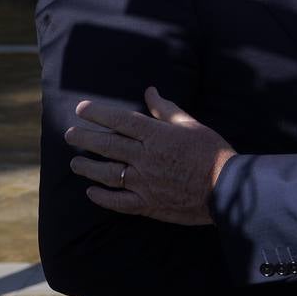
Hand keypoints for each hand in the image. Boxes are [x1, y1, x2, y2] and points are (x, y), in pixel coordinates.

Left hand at [65, 87, 235, 225]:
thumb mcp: (192, 125)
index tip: (82, 109)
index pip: (120, 120)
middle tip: (69, 135)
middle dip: (84, 138)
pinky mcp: (148, 204)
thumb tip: (150, 91)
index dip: (98, 113)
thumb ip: (167, 109)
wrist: (227, 188)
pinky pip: (118, 201)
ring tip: (75, 163)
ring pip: (107, 173)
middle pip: (107, 145)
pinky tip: (92, 192)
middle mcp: (146, 158)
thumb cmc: (213, 152)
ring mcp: (145, 182)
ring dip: (87, 167)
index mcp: (157, 135)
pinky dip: (102, 197)